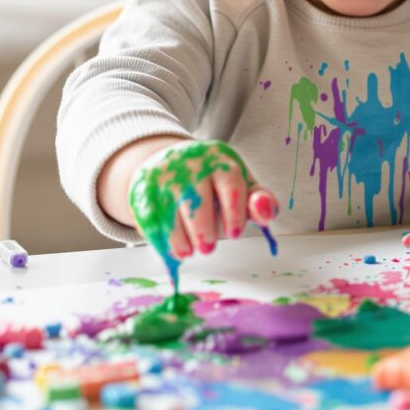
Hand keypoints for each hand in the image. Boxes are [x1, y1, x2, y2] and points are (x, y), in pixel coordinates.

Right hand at [127, 139, 278, 259]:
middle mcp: (190, 163)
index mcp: (220, 159)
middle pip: (197, 205)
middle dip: (205, 233)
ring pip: (172, 218)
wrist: (169, 162)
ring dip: (183, 242)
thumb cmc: (213, 181)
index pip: (231, 186)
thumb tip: (266, 212)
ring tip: (191, 250)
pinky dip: (165, 243)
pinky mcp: (143, 191)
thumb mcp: (242, 185)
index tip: (233, 234)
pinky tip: (176, 249)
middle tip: (208, 246)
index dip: (234, 215)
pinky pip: (152, 223)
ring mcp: (164, 176)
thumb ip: (260, 202)